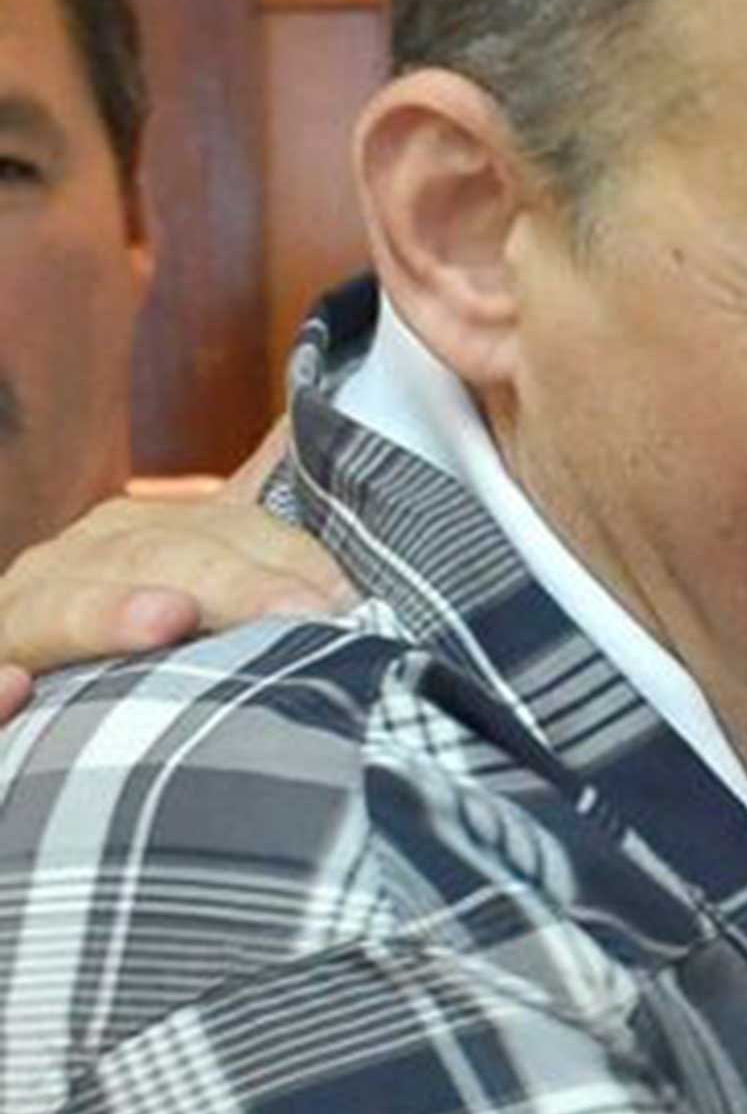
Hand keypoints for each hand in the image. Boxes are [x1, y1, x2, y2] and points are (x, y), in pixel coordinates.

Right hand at [0, 423, 351, 712]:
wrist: (31, 679)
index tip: (347, 597)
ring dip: (111, 612)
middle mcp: (77, 560)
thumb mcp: (190, 567)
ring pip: (65, 607)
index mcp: (138, 534)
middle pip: (160, 561)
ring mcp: (20, 613)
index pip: (227, 533)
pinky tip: (15, 687)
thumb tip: (305, 426)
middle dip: (232, 586)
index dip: (289, 561)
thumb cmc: (135, 630)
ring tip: (169, 620)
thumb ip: (242, 523)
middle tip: (301, 614)